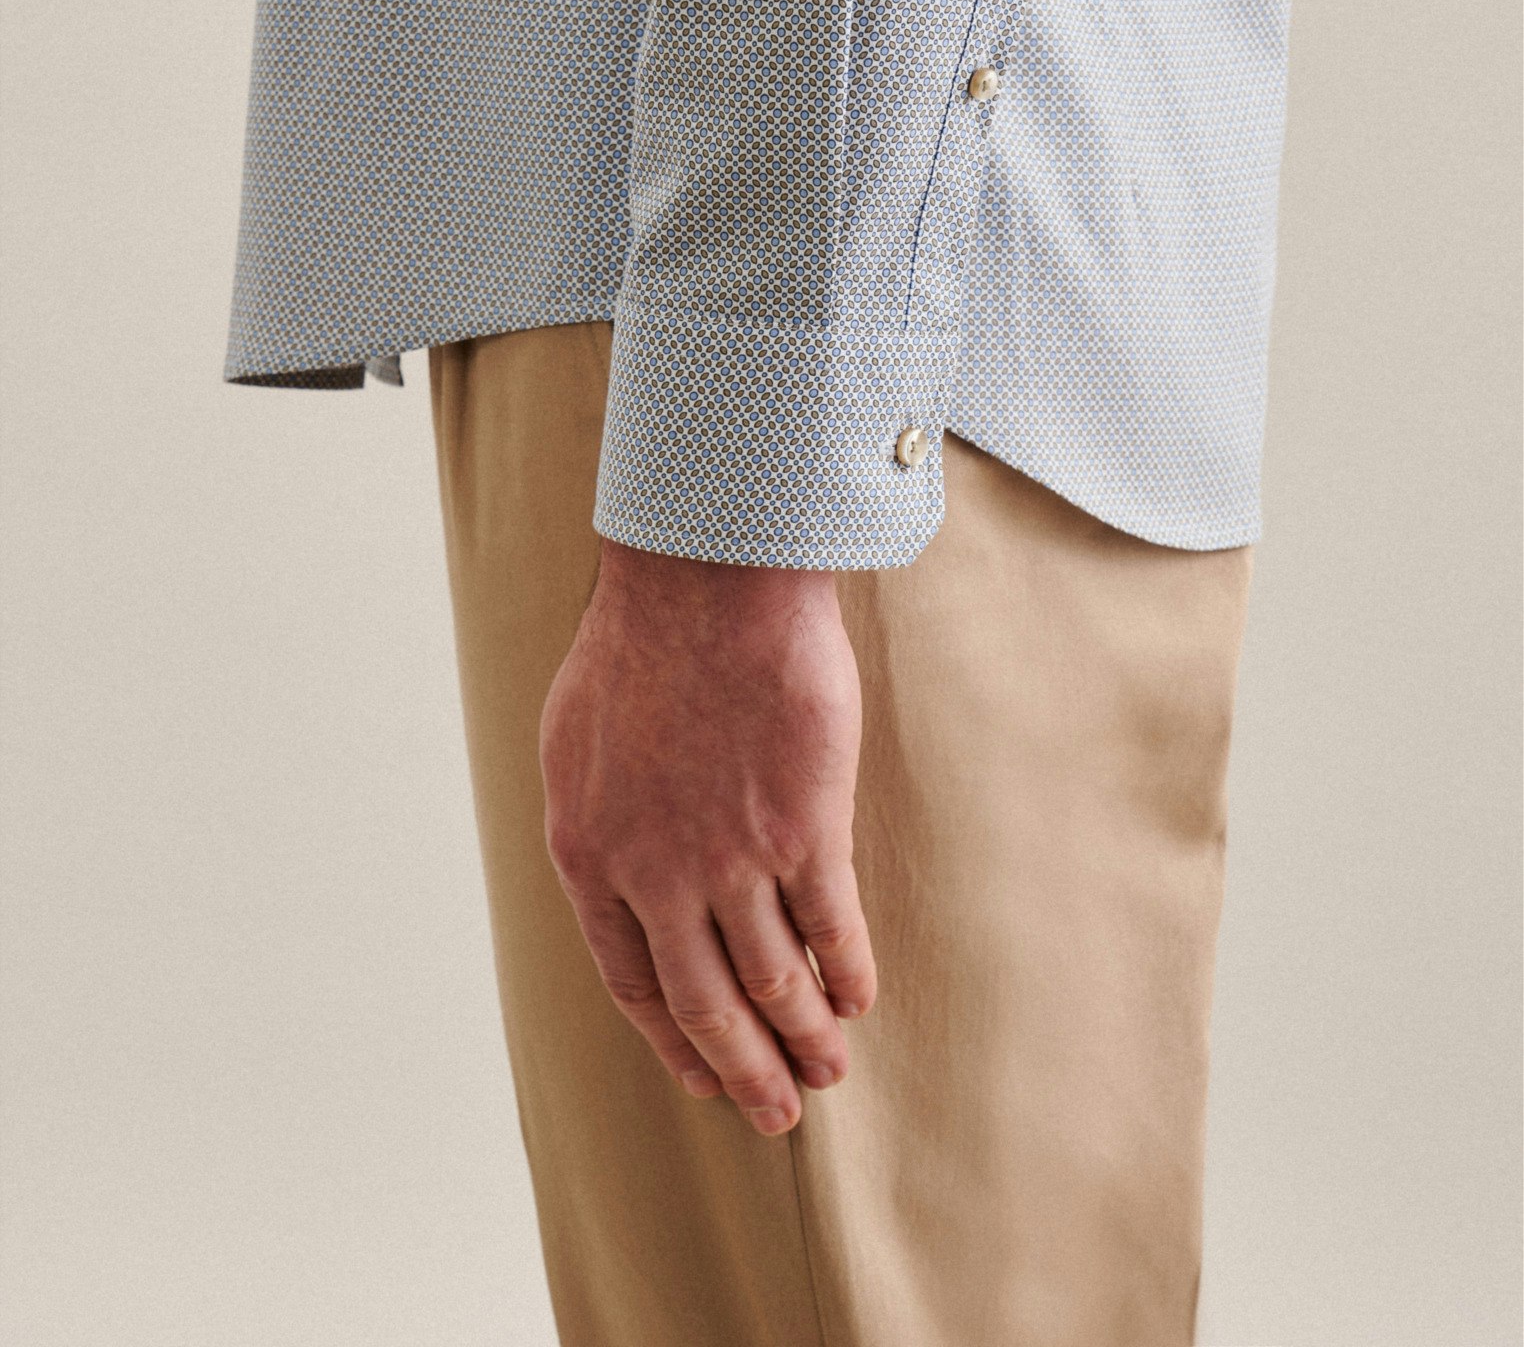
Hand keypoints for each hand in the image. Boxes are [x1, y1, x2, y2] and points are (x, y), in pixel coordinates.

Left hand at [538, 540, 876, 1135]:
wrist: (705, 580)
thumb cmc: (639, 643)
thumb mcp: (577, 740)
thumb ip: (600, 820)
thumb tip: (619, 875)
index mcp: (588, 855)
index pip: (631, 982)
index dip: (673, 1040)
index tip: (705, 1074)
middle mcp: (653, 874)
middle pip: (703, 1002)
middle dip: (743, 1069)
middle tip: (776, 1114)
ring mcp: (730, 857)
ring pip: (770, 981)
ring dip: (803, 1037)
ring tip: (827, 1072)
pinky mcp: (803, 829)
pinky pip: (830, 929)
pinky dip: (846, 972)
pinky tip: (858, 997)